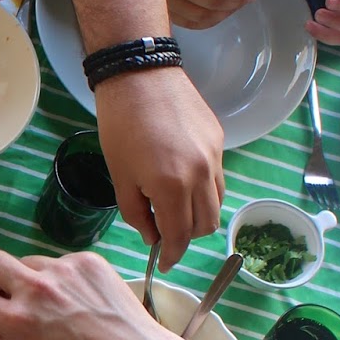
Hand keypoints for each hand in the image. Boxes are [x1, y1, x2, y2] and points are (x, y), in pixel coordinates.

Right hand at [0, 247, 179, 339]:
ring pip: (28, 262)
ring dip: (31, 280)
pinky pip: (59, 263)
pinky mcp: (86, 259)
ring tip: (55, 304)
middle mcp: (35, 288)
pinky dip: (62, 279)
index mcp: (18, 321)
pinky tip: (79, 299)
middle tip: (6, 295)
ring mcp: (62, 269)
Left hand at [92, 66, 223, 266]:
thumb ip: (137, 215)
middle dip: (186, 237)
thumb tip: (152, 236)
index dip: (172, 255)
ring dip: (198, 216)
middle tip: (166, 234)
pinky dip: (204, 191)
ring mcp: (214, 155)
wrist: (140, 75)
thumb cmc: (120, 127)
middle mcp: (200, 173)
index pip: (180, 235)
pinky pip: (218, 178)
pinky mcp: (219, 140)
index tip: (165, 264)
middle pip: (206, 225)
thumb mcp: (120, 179)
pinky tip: (182, 183)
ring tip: (174, 209)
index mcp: (172, 186)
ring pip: (217, 203)